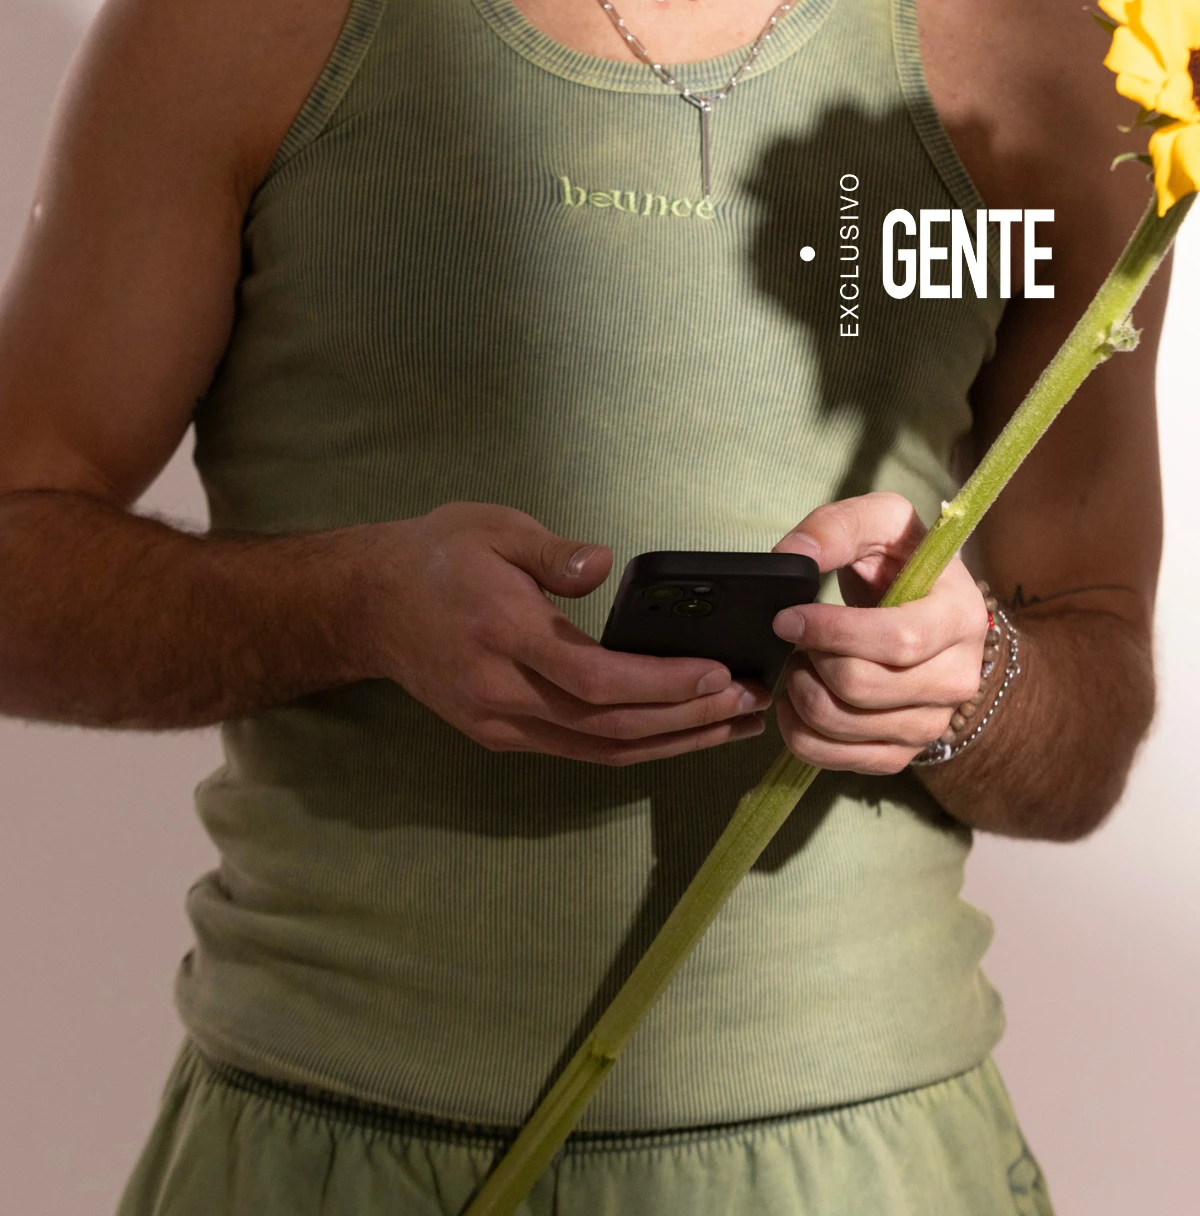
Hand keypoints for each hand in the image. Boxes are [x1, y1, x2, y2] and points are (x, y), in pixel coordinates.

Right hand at [365, 502, 771, 764]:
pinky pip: (579, 750)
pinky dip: (635, 746)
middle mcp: (503, 692)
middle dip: (687, 720)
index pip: (596, 679)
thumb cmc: (438, 556)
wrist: (369, 604)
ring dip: (672, 743)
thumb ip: (552, 553)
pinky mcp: (502, 733)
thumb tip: (604, 564)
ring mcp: (501, 722)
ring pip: (599, 750)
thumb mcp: (494, 528)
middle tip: (750, 703)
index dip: (662, 685)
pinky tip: (678, 733)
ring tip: (733, 726)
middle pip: (609, 727)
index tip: (718, 674)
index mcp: (505, 635)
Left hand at [769, 493, 988, 774]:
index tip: (788, 617)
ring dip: (802, 693)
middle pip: (863, 687)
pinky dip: (802, 734)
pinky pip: (840, 760)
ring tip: (799, 661)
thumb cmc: (899, 562)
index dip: (833, 632)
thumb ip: (836, 527)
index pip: (897, 640)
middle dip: (811, 660)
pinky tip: (796, 701)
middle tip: (794, 637)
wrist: (923, 609)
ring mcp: (934, 722)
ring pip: (845, 725)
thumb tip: (792, 556)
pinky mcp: (905, 752)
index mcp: (960, 615)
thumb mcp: (879, 523)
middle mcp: (958, 677)